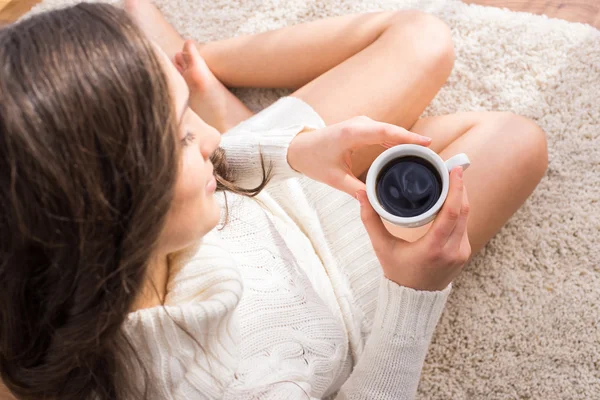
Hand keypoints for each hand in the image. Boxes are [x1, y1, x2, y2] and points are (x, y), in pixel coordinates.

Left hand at [287, 116, 431, 195]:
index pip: (386, 132)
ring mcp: (361, 125)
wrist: (298, 147)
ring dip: (406, 141)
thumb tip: (375, 201)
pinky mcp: (362, 128)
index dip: (407, 137)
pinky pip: (384, 133)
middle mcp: (359, 125)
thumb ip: (356, 190)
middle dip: (413, 141)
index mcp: (352, 134)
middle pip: (392, 131)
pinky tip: (409, 153)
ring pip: (389, 131)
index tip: (427, 143)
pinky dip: (396, 141)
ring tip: (426, 155)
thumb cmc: (314, 160)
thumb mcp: (334, 179)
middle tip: (434, 155)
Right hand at [356, 167, 470, 291]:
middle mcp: (452, 251)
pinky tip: (452, 200)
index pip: (451, 213)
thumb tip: (360, 193)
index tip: (454, 171)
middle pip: (463, 211)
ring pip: (466, 218)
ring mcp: (462, 253)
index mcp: (433, 248)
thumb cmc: (396, 272)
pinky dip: (459, 212)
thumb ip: (370, 219)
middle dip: (460, 188)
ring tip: (452, 181)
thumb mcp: (381, 246)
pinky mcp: (464, 254)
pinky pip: (464, 227)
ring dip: (461, 199)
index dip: (455, 189)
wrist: (412, 300)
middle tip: (452, 169)